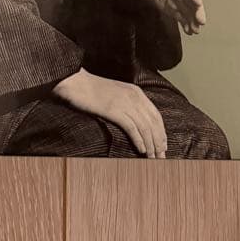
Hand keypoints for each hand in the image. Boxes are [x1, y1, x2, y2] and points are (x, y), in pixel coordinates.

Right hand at [52, 68, 167, 157]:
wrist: (76, 82)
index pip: (156, 115)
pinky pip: (132, 127)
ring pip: (145, 127)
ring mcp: (125, 103)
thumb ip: (127, 103)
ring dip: (151, 145)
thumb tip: (136, 122)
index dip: (162, 132)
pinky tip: (141, 150)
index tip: (163, 145)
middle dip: (159, 141)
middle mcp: (134, 97)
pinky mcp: (115, 110)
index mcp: (136, 92)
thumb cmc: (92, 90)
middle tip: (162, 157)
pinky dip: (139, 140)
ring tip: (153, 158)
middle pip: (153, 123)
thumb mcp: (116, 93)